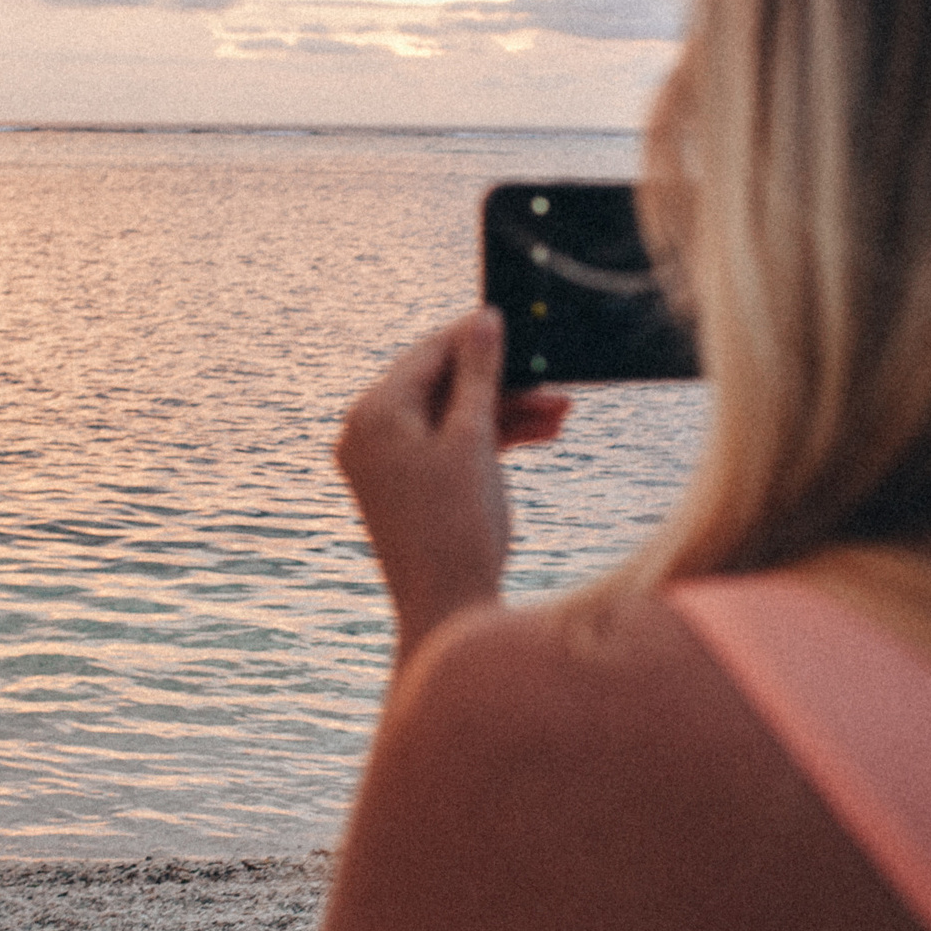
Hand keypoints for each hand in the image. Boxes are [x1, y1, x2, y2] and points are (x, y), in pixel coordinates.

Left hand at [336, 309, 568, 664]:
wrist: (448, 611)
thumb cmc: (458, 525)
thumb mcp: (474, 439)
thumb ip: (479, 374)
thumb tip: (484, 319)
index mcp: (374, 413)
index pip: (428, 353)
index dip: (476, 336)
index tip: (520, 323)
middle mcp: (368, 433)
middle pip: (442, 385)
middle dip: (502, 383)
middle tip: (557, 380)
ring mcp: (384, 462)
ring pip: (451, 417)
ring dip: (505, 412)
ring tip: (563, 413)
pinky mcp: (406, 486)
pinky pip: (447, 446)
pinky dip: (489, 441)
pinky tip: (542, 436)